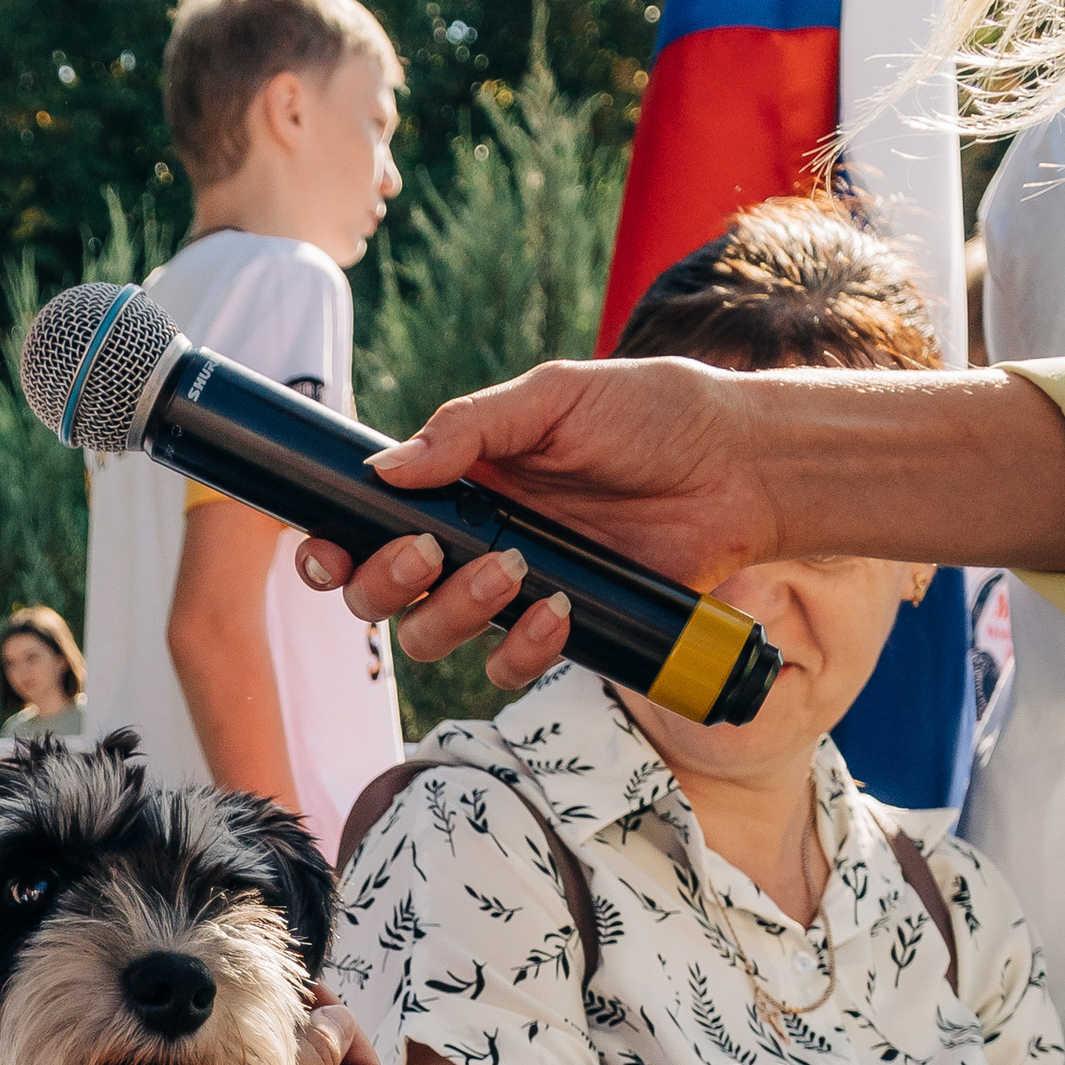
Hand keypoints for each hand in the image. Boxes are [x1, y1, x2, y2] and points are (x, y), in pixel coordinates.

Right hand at [294, 356, 775, 667]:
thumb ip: (467, 429)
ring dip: (452, 614)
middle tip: (426, 554)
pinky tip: (560, 609)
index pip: (365, 524)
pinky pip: (508, 665)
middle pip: (381, 595)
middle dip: (383, 583)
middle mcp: (471, 541)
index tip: (323, 550)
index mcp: (457, 483)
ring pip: (432, 638)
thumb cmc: (653, 415)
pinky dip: (521, 648)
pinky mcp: (564, 630)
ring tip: (510, 572)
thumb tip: (383, 470)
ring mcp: (514, 591)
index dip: (328, 546)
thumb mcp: (556, 398)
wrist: (741, 464)